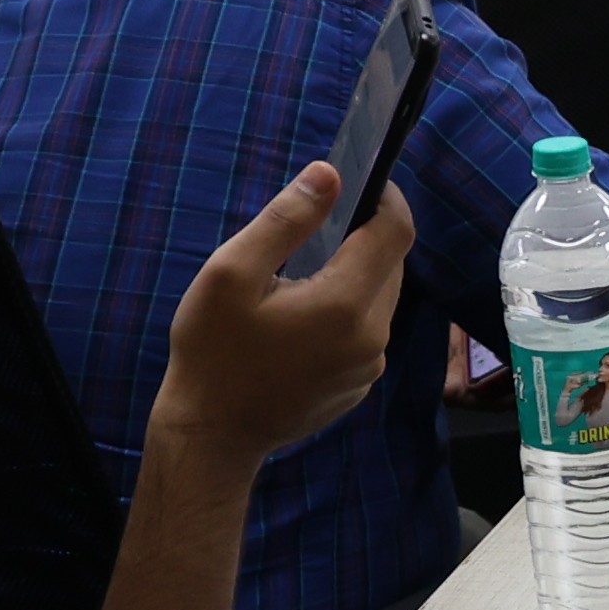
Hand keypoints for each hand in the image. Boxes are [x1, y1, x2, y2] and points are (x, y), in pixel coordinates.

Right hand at [152, 161, 411, 466]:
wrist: (212, 434)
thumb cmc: (212, 352)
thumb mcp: (231, 274)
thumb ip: (285, 220)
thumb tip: (330, 175)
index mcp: (345, 304)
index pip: (395, 232)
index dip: (387, 198)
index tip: (365, 180)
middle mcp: (372, 336)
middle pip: (391, 264)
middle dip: (364, 236)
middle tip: (318, 226)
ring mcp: (370, 365)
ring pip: (381, 297)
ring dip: (356, 274)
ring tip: (304, 271)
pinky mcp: (360, 384)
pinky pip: (367, 330)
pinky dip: (348, 310)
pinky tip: (303, 315)